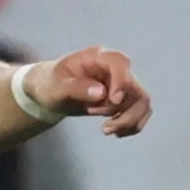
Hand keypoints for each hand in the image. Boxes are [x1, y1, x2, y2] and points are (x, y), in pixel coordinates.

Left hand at [27, 49, 149, 137]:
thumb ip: (76, 88)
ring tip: (106, 130)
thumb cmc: (50, 84)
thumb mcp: (55, 87)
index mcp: (97, 57)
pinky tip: (116, 132)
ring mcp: (120, 84)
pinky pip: (139, 111)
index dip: (121, 82)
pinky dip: (132, 125)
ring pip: (141, 102)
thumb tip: (101, 93)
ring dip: (128, 120)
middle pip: (135, 88)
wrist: (48, 91)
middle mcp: (114, 69)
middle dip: (124, 112)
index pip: (119, 63)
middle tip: (104, 127)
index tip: (113, 101)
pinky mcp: (123, 98)